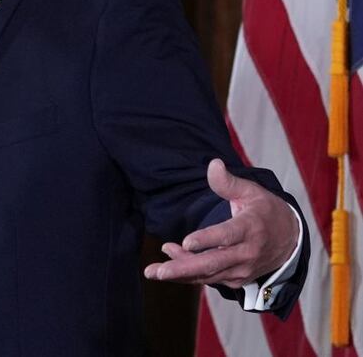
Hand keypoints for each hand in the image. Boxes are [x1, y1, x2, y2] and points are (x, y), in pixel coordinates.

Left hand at [143, 158, 299, 287]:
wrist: (290, 240)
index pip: (227, 235)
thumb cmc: (265, 211)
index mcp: (250, 228)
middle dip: (183, 267)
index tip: (186, 242)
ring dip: (180, 273)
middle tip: (158, 271)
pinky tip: (172, 261)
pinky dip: (190, 274)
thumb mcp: (251, 191)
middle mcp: (247, 252)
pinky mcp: (238, 279)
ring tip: (154, 270)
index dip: (207, 240)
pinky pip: (211, 279)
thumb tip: (213, 164)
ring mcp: (242, 269)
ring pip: (208, 275)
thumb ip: (228, 182)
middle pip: (213, 263)